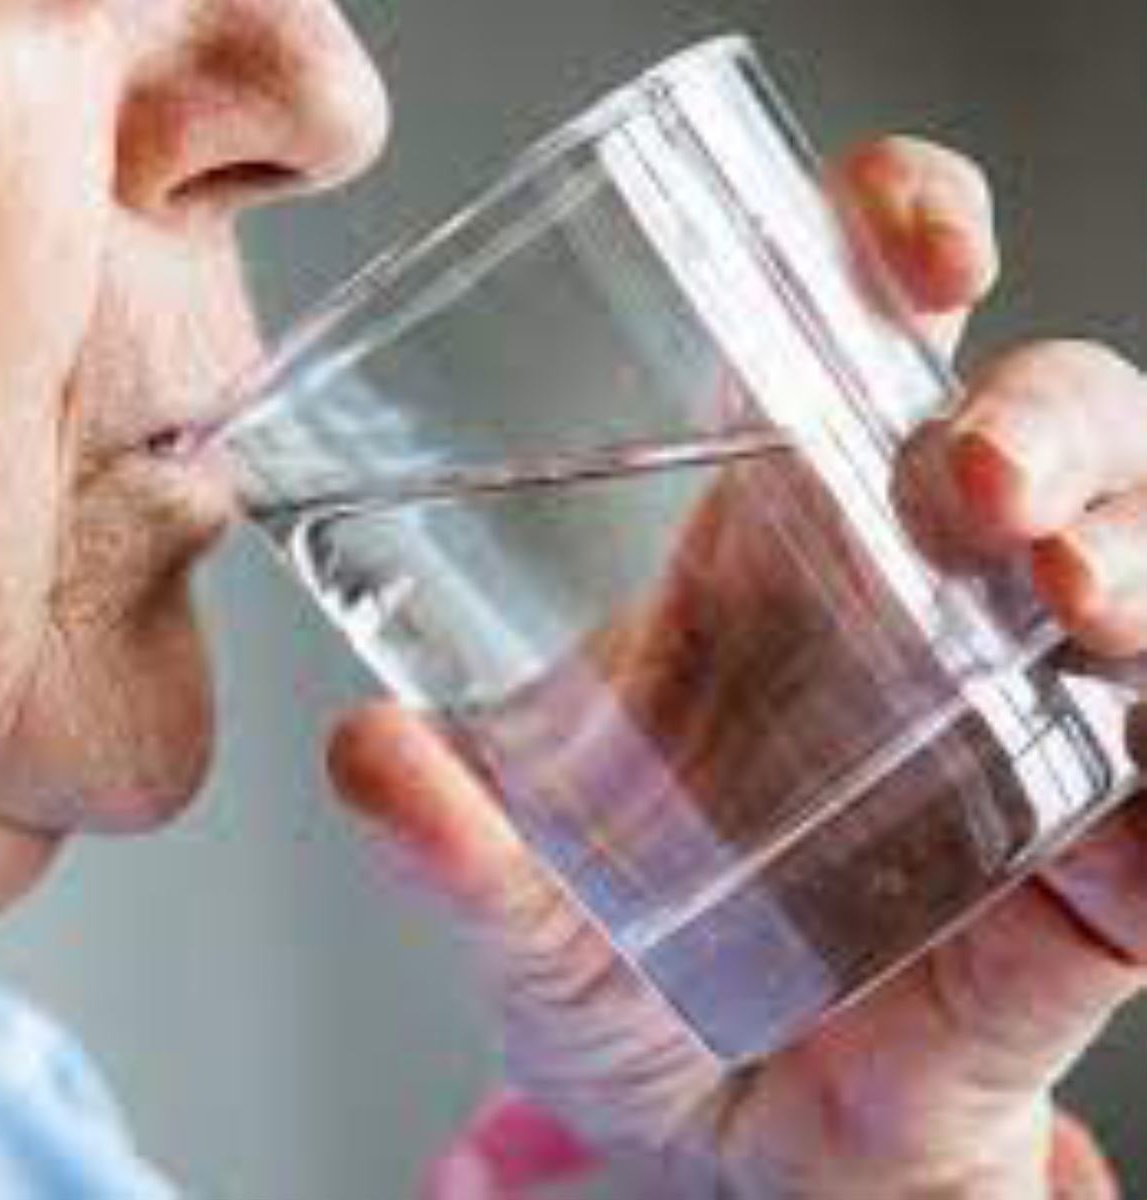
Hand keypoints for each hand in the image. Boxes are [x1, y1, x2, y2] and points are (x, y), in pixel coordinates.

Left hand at [330, 137, 1144, 1198]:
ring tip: (1065, 599)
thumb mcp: (521, 910)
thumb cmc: (626, 985)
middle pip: (1044, 425)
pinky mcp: (1092, 867)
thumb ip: (451, 844)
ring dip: (1133, 549)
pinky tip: (1127, 799)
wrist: (723, 1150)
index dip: (900, 244)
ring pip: (1140, 557)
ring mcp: (1019, 722)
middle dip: (1042, 415)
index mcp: (770, 560)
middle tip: (968, 479)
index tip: (908, 240)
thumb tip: (365, 751)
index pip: (855, 340)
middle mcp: (913, 610)